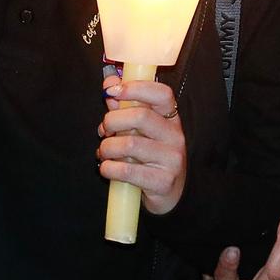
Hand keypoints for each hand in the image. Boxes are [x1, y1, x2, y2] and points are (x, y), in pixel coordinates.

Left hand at [98, 73, 187, 214]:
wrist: (167, 195)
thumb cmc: (149, 158)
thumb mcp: (140, 131)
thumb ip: (125, 107)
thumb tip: (110, 83)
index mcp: (171, 119)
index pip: (162, 94)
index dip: (136, 88)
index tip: (112, 91)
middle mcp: (175, 136)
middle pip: (141, 116)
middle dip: (112, 121)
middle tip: (104, 130)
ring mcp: (171, 160)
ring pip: (129, 144)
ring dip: (107, 148)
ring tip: (104, 152)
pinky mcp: (163, 182)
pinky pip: (127, 171)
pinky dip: (109, 168)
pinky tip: (107, 168)